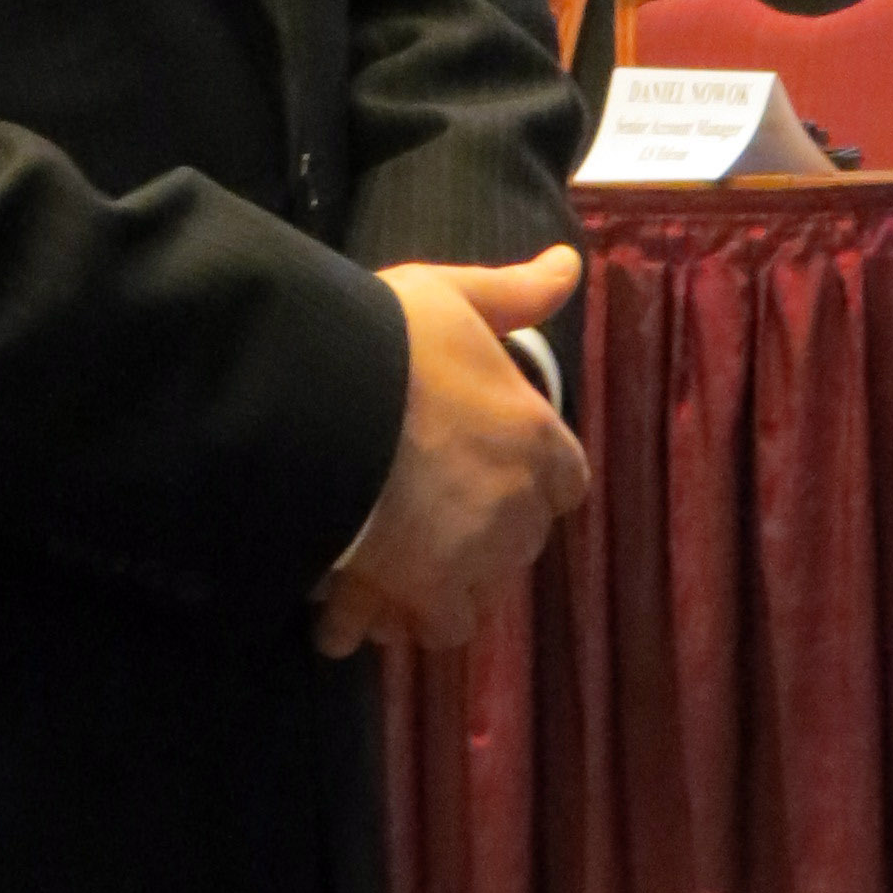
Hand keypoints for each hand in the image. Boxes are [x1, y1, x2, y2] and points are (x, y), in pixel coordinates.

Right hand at [313, 247, 586, 658]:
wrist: (321, 396)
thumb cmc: (389, 338)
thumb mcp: (452, 295)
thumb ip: (514, 292)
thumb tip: (571, 263)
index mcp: (537, 440)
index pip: (565, 482)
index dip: (526, 479)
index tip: (481, 466)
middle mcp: (518, 508)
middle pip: (517, 543)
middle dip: (473, 534)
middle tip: (415, 509)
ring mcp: (475, 558)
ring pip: (475, 594)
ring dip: (434, 586)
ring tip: (378, 563)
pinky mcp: (422, 594)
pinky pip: (427, 628)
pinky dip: (391, 621)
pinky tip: (351, 610)